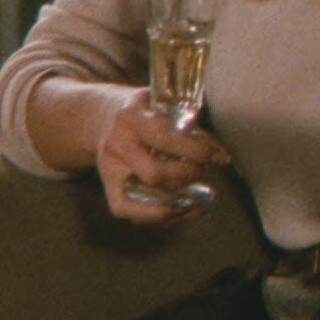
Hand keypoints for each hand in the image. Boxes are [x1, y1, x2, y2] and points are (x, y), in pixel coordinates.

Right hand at [93, 86, 231, 225]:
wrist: (98, 117)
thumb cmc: (139, 109)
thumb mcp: (159, 102)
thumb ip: (185, 122)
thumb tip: (216, 150)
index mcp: (133, 118)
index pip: (166, 138)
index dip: (196, 151)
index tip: (220, 157)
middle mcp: (118, 145)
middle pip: (156, 173)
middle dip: (187, 175)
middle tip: (202, 170)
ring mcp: (110, 168)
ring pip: (143, 196)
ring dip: (176, 200)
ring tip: (196, 195)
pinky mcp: (107, 186)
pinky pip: (126, 210)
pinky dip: (154, 217)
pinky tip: (177, 211)